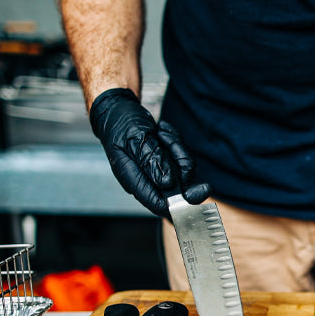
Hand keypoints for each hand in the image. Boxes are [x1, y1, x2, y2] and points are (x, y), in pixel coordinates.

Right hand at [89, 88, 209, 215]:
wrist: (119, 111)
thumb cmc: (121, 124)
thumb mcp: (135, 137)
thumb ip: (151, 160)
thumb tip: (167, 183)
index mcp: (132, 179)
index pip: (157, 203)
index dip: (178, 203)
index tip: (195, 193)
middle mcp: (145, 180)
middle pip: (175, 190)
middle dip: (183, 169)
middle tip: (179, 148)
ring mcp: (155, 172)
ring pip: (182, 172)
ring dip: (177, 149)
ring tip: (162, 132)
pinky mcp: (163, 164)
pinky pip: (180, 159)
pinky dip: (176, 144)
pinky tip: (162, 132)